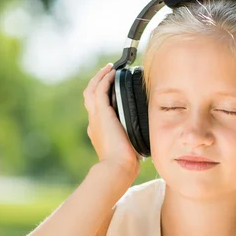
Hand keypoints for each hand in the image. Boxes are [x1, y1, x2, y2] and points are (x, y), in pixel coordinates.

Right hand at [83, 63, 140, 179]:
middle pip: (90, 96)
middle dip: (98, 83)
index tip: (112, 90)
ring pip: (91, 90)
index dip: (103, 97)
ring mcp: (95, 118)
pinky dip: (104, 80)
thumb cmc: (126, 164)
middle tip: (108, 73)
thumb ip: (132, 138)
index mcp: (98, 131)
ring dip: (100, 77)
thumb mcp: (128, 147)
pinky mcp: (101, 113)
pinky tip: (112, 73)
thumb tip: (145, 135)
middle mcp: (94, 123)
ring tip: (109, 68)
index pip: (97, 109)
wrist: (117, 168)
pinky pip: (100, 90)